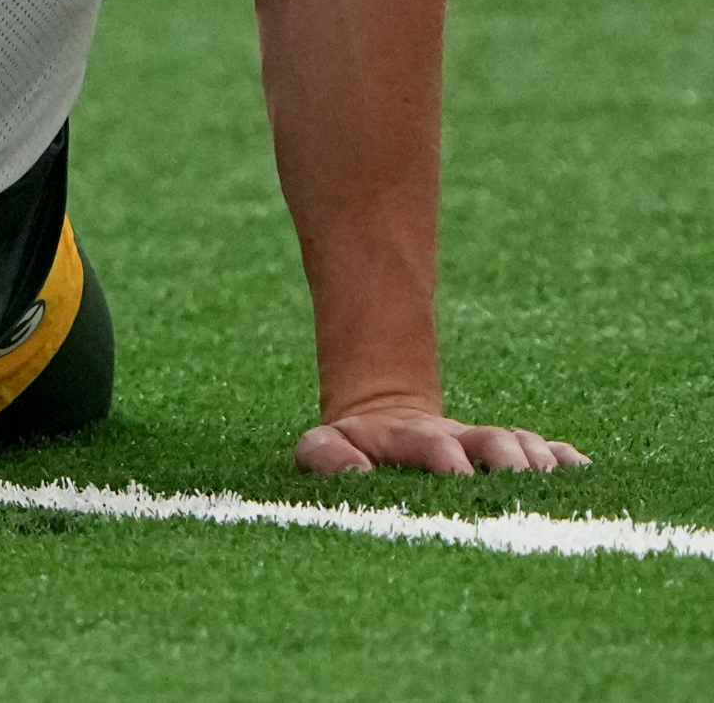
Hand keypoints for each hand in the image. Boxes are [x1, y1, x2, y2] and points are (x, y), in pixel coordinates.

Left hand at [297, 400, 588, 474]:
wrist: (383, 421)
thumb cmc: (351, 448)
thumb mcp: (323, 446)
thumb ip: (325, 455)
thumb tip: (353, 471)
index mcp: (413, 438)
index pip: (436, 445)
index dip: (450, 460)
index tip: (462, 478)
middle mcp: (460, 441)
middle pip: (495, 441)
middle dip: (512, 461)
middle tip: (525, 486)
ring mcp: (489, 446)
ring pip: (525, 446)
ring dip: (543, 465)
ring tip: (555, 488)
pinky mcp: (513, 455)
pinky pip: (549, 453)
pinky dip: (570, 463)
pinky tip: (587, 476)